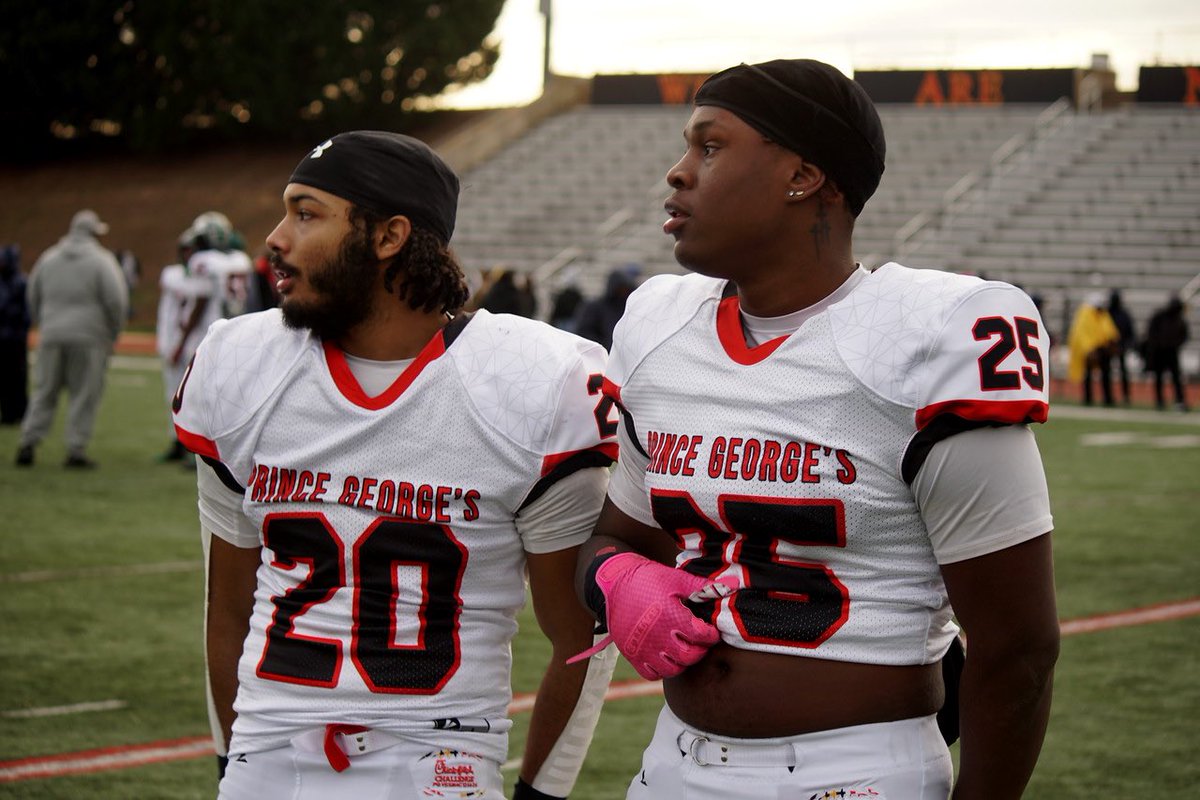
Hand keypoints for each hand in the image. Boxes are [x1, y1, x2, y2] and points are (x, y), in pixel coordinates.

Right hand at [592, 552, 732, 679]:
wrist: (614, 583)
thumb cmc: (648, 579)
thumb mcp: (676, 578)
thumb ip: (703, 586)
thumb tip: (732, 585)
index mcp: (670, 615)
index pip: (701, 635)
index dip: (711, 635)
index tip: (712, 631)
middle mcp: (657, 635)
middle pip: (689, 656)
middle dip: (700, 650)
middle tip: (701, 642)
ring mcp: (643, 647)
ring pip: (672, 669)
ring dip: (683, 662)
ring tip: (684, 650)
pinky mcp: (631, 654)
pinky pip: (651, 674)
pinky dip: (662, 670)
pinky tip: (666, 657)